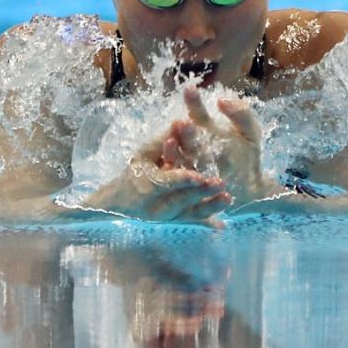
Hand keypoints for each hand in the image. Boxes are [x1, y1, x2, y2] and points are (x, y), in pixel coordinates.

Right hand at [82, 123, 231, 225]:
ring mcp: (168, 218)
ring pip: (190, 214)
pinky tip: (222, 225)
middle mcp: (157, 206)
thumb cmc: (134, 173)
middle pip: (181, 200)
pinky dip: (207, 224)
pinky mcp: (177, 223)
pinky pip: (194, 224)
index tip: (199, 177)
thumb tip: (179, 122)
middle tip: (220, 183)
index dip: (182, 180)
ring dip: (210, 208)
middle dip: (200, 192)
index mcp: (147, 186)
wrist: (119, 204)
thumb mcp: (143, 155)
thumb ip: (161, 141)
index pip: (166, 183)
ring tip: (228, 198)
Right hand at [182, 86, 279, 203]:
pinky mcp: (191, 185)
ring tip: (171, 141)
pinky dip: (181, 176)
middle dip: (183, 130)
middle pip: (185, 136)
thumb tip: (222, 100)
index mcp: (206, 130)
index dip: (193, 102)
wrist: (252, 188)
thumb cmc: (248, 157)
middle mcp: (194, 146)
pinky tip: (185, 172)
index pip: (196, 114)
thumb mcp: (250, 132)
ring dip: (174, 151)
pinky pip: (183, 181)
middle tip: (181, 121)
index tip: (189, 89)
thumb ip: (241, 114)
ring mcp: (190, 165)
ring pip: (178, 157)